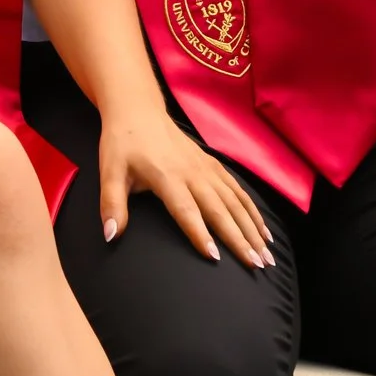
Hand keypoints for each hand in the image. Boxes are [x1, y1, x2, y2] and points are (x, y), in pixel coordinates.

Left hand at [97, 108, 272, 266]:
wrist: (138, 110)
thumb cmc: (122, 144)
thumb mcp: (109, 171)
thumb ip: (111, 204)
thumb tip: (111, 235)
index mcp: (166, 176)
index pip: (186, 210)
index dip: (200, 234)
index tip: (215, 257)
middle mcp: (192, 173)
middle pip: (219, 210)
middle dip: (239, 239)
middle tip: (256, 265)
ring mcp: (206, 168)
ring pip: (235, 201)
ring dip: (253, 228)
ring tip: (267, 255)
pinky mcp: (213, 165)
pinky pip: (238, 190)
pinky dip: (253, 211)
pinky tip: (263, 231)